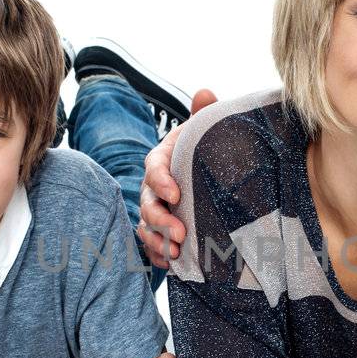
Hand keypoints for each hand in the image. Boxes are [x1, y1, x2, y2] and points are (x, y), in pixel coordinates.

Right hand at [136, 87, 214, 267]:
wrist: (210, 172)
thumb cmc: (205, 149)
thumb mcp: (205, 131)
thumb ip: (204, 114)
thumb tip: (205, 92)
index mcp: (163, 158)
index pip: (154, 167)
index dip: (161, 181)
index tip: (176, 195)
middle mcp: (154, 185)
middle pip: (146, 202)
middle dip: (160, 220)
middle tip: (179, 233)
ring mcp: (155, 208)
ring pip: (146, 226)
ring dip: (157, 241)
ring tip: (175, 253)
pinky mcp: (161, 229)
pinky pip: (152, 244)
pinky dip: (159, 255)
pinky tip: (172, 264)